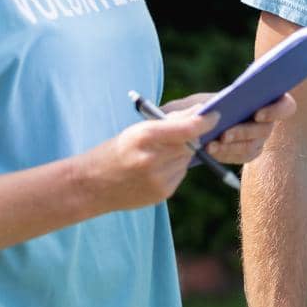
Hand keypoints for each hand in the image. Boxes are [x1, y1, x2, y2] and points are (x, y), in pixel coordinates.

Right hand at [79, 106, 219, 211]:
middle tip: (191, 128)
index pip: (188, 128)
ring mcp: (158, 179)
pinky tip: (157, 168)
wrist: (90, 185)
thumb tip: (200, 113)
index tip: (215, 114)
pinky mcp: (162, 193)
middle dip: (193, 136)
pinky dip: (174, 167)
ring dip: (183, 153)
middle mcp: (153, 159)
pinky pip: (180, 174)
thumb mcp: (137, 130)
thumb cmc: (115, 150)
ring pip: (187, 159)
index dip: (205, 121)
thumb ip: (169, 122)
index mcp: (145, 136)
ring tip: (161, 152)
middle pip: (191, 143)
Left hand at [167, 92, 296, 164]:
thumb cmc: (187, 111)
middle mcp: (262, 117)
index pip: (285, 105)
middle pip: (266, 129)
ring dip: (234, 146)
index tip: (257, 113)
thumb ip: (198, 108)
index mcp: (258, 97)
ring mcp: (254, 137)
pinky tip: (211, 152)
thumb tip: (211, 110)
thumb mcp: (188, 105)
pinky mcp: (244, 152)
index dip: (276, 109)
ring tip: (211, 146)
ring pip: (254, 146)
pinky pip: (243, 157)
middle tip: (225, 134)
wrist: (180, 130)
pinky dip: (228, 154)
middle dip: (245, 131)